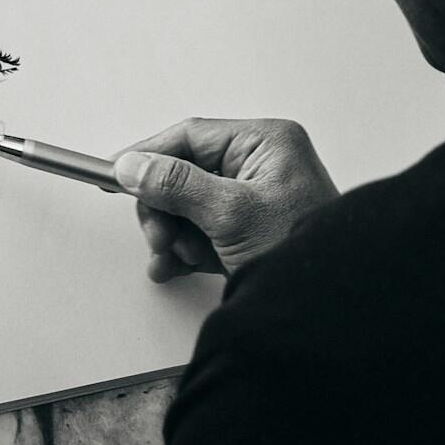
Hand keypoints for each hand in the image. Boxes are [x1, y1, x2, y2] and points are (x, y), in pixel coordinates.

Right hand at [114, 118, 336, 280]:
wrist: (328, 308)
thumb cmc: (303, 253)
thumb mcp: (231, 213)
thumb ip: (176, 186)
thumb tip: (135, 166)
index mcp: (265, 143)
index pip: (190, 136)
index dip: (148, 155)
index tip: (116, 172)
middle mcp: (260, 165)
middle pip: (183, 174)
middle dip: (164, 208)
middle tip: (159, 233)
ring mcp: (253, 200)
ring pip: (187, 205)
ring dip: (172, 233)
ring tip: (176, 255)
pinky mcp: (247, 230)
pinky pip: (200, 229)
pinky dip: (182, 248)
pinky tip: (174, 265)